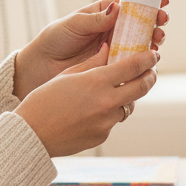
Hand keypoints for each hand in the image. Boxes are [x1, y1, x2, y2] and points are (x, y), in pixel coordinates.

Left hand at [14, 0, 169, 98]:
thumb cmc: (54, 39)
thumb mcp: (74, 24)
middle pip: (139, 24)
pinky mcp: (111, 66)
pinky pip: (131, 62)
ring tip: (157, 40)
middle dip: (154, 22)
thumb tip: (117, 7)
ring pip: (139, 42)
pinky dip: (142, 60)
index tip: (162, 1)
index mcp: (103, 14)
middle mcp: (111, 30)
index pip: (129, 5)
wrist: (41, 66)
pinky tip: (149, 59)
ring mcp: (113, 48)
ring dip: (152, 40)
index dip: (146, 2)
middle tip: (161, 23)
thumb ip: (96, 19)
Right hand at [14, 44, 159, 156]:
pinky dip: (108, 114)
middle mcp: (107, 102)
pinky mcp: (103, 136)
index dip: (148, 59)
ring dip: (127, 97)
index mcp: (97, 81)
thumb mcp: (68, 75)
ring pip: (128, 106)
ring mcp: (106, 122)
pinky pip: (112, 121)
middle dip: (150, 76)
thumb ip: (92, 62)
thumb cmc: (44, 100)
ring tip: (117, 91)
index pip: (134, 66)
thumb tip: (108, 49)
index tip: (153, 55)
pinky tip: (91, 111)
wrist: (32, 134)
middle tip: (150, 71)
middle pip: (142, 86)